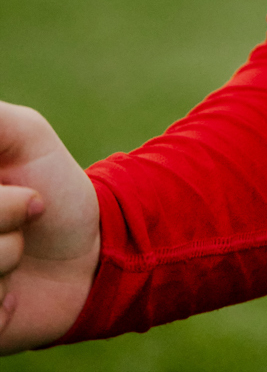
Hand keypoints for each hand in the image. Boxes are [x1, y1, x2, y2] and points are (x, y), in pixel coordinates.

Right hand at [0, 102, 100, 353]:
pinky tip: (13, 293)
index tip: (21, 187)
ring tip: (19, 253)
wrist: (89, 255)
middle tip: (30, 210)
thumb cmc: (52, 187)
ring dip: (5, 256)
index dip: (0, 197)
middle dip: (3, 211)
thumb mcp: (24, 134)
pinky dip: (1, 301)